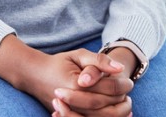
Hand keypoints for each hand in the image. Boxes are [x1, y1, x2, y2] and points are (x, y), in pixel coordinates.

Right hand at [0, 36, 131, 114]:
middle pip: (107, 107)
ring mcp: (71, 112)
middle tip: (129, 92)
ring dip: (118, 113)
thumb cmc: (59, 63)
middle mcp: (73, 103)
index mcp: (77, 85)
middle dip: (122, 100)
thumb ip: (99, 60)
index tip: (130, 80)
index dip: (123, 85)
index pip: (108, 88)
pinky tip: (116, 112)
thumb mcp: (78, 55)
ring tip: (126, 103)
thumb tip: (120, 68)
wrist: (35, 75)